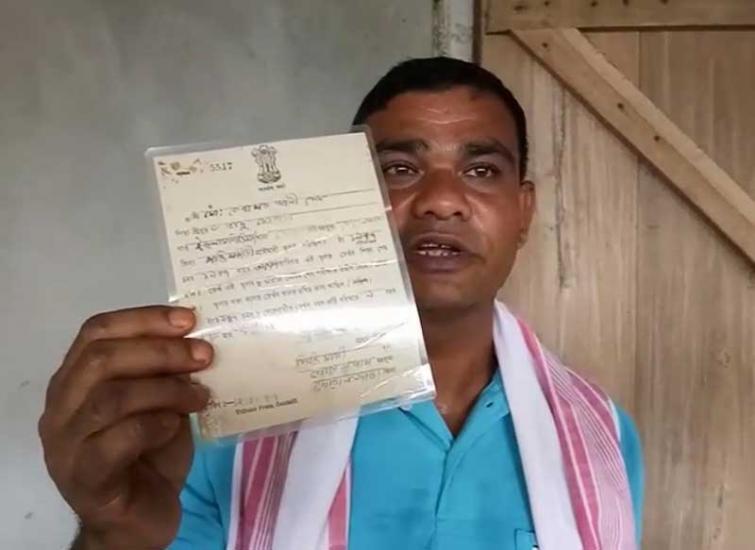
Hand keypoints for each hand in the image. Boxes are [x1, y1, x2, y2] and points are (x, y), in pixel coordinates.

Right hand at [39, 306, 212, 549]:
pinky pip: (116, 441)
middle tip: (204, 356)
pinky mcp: (85, 479)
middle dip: (159, 351)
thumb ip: (166, 374)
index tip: (189, 319)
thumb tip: (197, 341)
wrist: (138, 521)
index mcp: (75, 380)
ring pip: (109, 398)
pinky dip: (154, 425)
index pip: (96, 332)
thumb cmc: (150, 456)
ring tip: (200, 396)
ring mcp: (67, 445)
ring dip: (164, 389)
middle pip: (101, 360)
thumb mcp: (163, 404)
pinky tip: (177, 426)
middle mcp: (61, 408)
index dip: (143, 319)